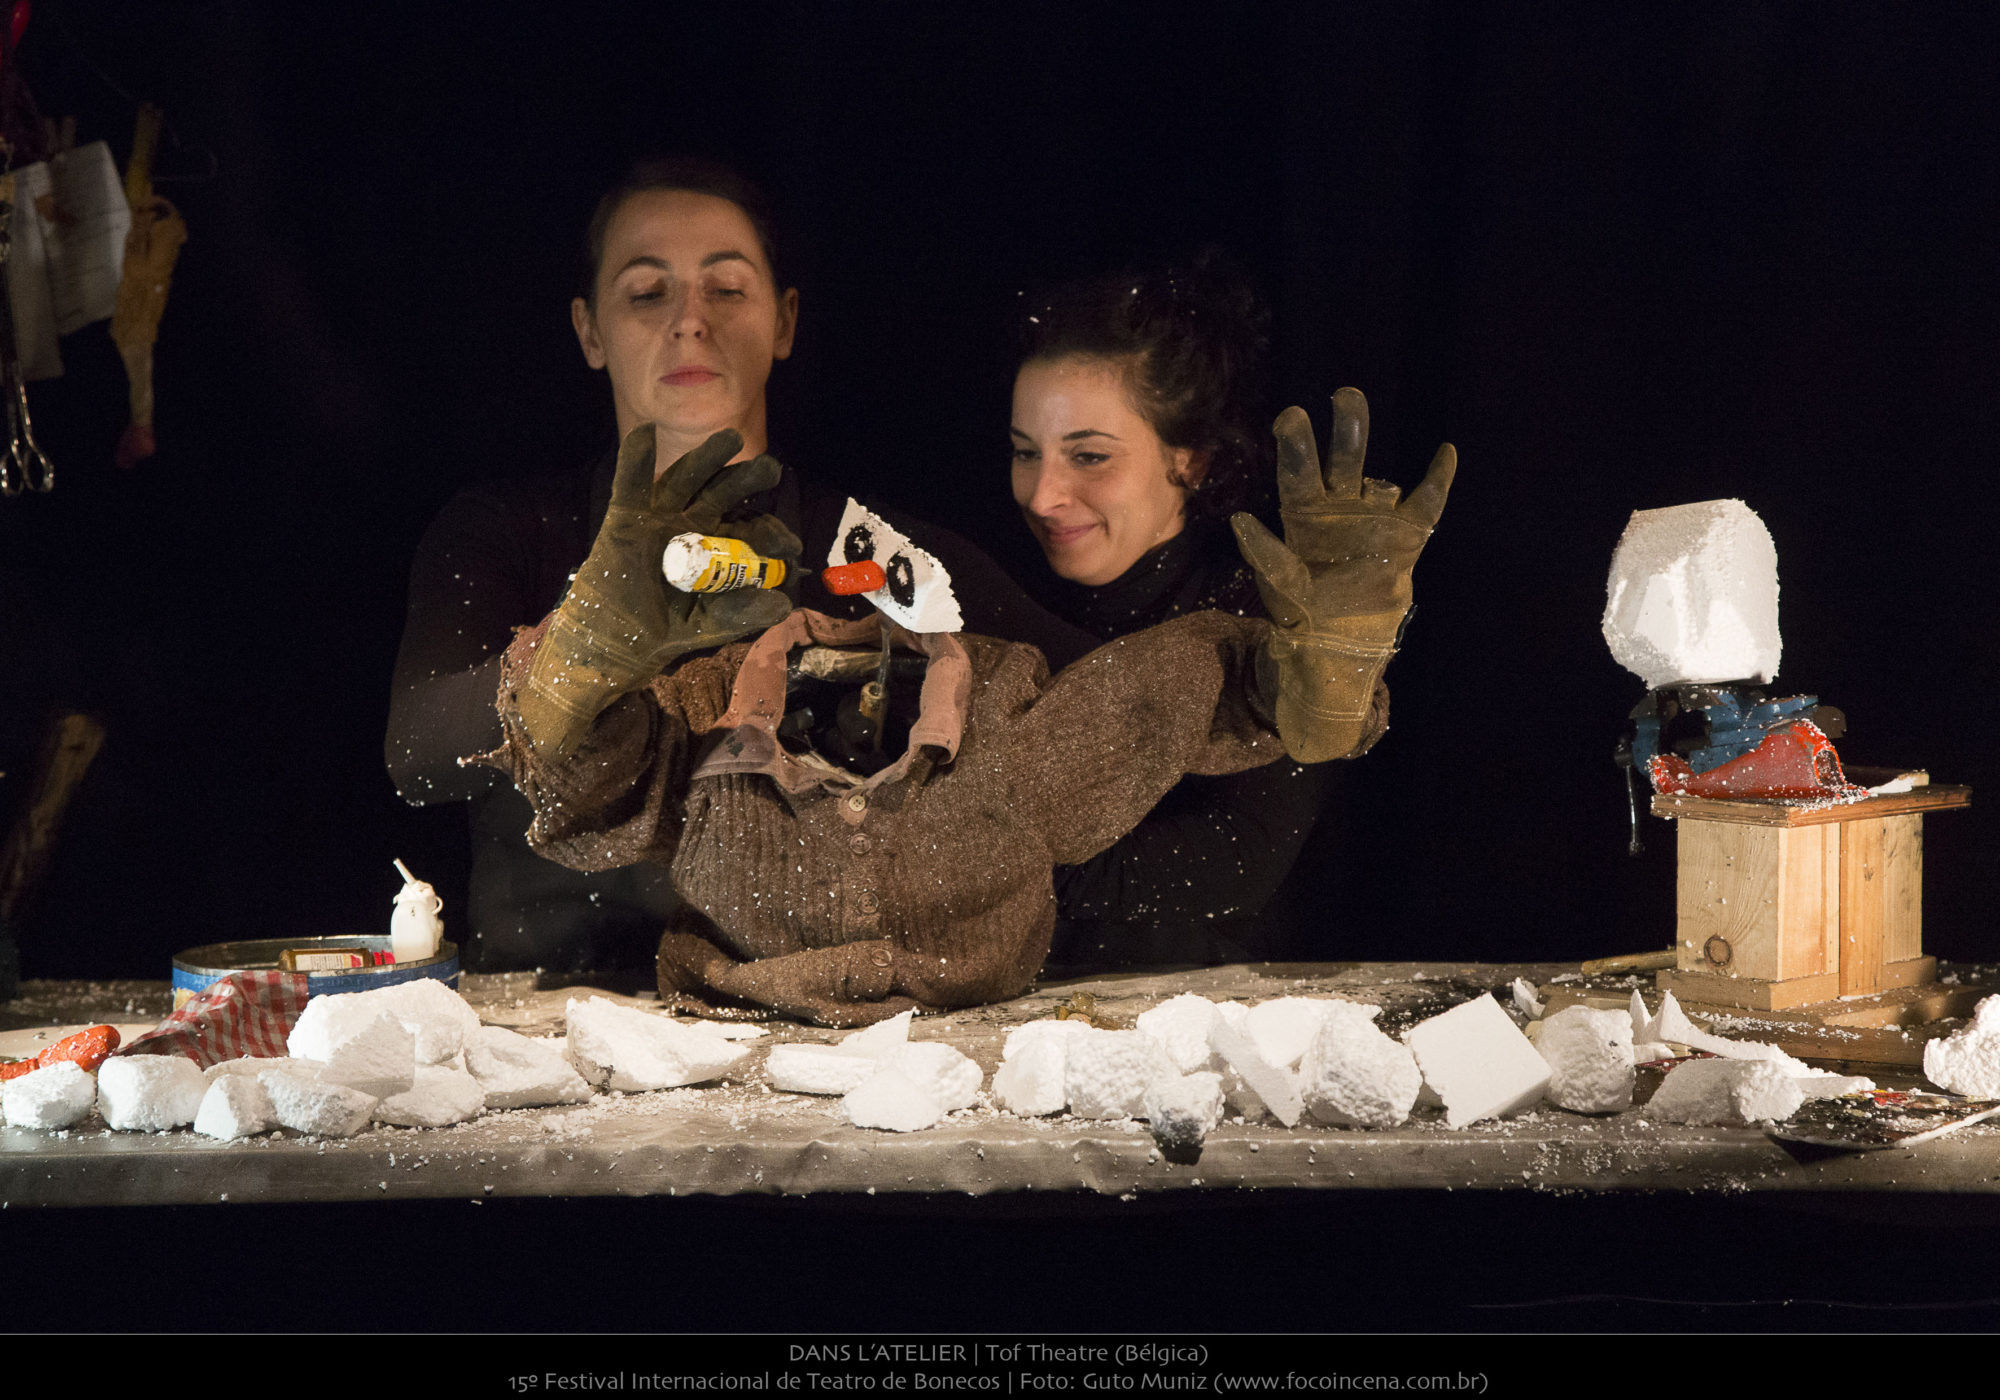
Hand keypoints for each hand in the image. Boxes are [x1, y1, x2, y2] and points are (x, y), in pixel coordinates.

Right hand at [519, 424, 800, 755]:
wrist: (615, 647)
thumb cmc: (662, 632)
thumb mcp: (709, 625)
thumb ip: (743, 613)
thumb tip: (783, 604)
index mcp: (714, 549)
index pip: (748, 532)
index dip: (770, 535)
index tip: (792, 546)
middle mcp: (690, 527)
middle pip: (721, 493)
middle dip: (746, 479)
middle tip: (772, 469)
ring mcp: (658, 520)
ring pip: (685, 480)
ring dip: (707, 459)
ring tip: (731, 440)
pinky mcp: (626, 522)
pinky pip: (630, 487)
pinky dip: (635, 460)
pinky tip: (646, 434)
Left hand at [1230, 388, 1454, 761]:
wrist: (1340, 648)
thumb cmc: (1302, 619)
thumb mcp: (1280, 590)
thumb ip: (1266, 556)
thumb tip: (1240, 519)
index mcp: (1302, 519)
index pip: (1298, 474)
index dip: (1296, 445)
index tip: (1292, 416)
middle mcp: (1337, 510)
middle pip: (1342, 459)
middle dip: (1345, 426)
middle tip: (1344, 393)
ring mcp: (1372, 521)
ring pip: (1377, 478)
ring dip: (1375, 463)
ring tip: (1361, 434)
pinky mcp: (1404, 538)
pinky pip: (1425, 503)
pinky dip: (1436, 480)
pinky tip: (1444, 453)